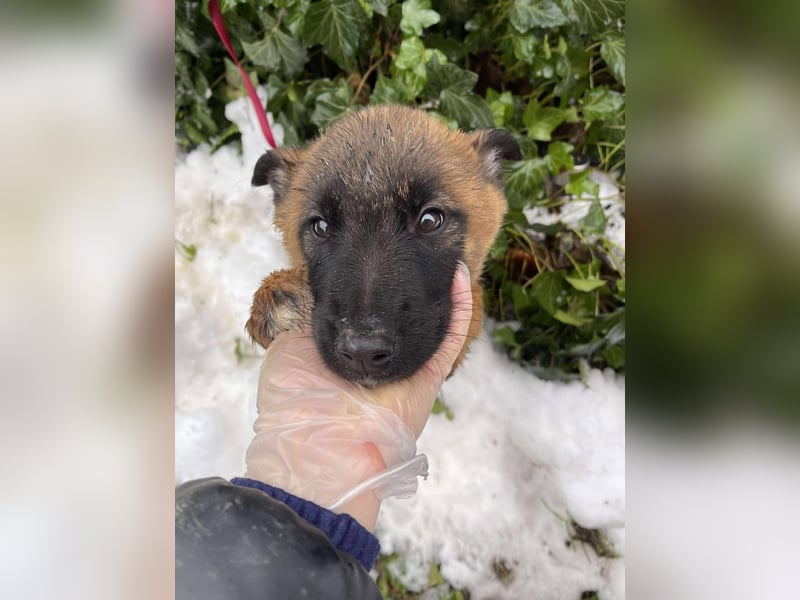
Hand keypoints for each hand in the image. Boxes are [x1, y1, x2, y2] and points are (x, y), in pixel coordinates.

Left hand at [243, 262, 471, 529]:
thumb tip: (323, 299)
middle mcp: (377, 359)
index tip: (380, 250)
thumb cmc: (295, 402)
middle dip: (412, 282)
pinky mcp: (429, 376)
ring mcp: (405, 367)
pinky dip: (459, 306)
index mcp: (345, 354)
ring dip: (441, 288)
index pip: (367, 312)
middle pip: (403, 315)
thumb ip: (311, 322)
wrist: (317, 448)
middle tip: (417, 247)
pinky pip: (450, 337)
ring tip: (446, 253)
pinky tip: (460, 274)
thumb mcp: (291, 349)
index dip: (376, 283)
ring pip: (432, 321)